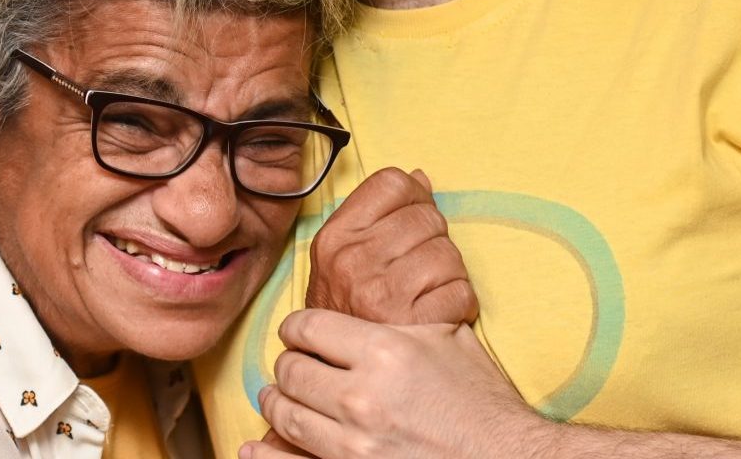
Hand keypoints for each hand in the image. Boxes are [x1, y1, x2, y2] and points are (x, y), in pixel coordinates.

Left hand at [247, 311, 545, 458]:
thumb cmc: (485, 404)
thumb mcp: (451, 341)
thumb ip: (405, 319)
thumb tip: (382, 298)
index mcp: (384, 351)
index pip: (308, 327)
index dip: (297, 327)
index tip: (299, 333)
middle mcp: (361, 396)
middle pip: (290, 370)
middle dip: (288, 364)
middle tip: (294, 365)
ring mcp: (352, 444)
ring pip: (284, 413)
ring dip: (277, 402)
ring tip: (280, 397)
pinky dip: (265, 455)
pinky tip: (255, 450)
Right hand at [307, 168, 477, 325]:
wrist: (339, 381)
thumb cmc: (350, 317)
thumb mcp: (344, 261)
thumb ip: (378, 215)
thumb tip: (420, 179)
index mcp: (334, 239)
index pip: (393, 184)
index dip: (414, 199)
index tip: (411, 225)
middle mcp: (353, 260)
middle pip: (427, 217)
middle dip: (433, 242)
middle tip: (418, 273)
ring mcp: (382, 291)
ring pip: (448, 254)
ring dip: (447, 276)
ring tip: (425, 297)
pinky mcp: (414, 324)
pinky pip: (461, 291)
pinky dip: (458, 306)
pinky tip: (436, 318)